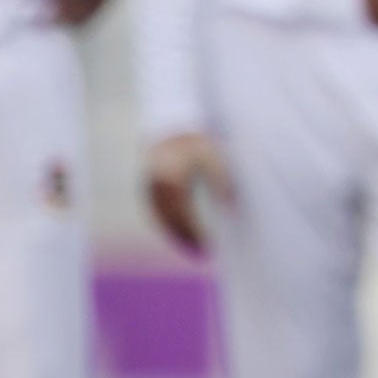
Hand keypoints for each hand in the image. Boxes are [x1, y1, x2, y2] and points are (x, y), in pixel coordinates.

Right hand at [145, 132, 234, 254]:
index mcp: (172, 180)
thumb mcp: (211, 155)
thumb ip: (220, 179)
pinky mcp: (147, 186)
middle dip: (186, 239)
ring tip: (192, 247)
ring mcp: (149, 187)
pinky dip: (167, 224)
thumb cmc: (194, 139)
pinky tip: (179, 231)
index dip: (196, 233)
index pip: (184, 216)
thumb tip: (230, 205)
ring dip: (176, 234)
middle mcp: (157, 187)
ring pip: (161, 219)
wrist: (170, 125)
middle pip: (171, 221)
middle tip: (202, 253)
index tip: (210, 245)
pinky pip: (156, 212)